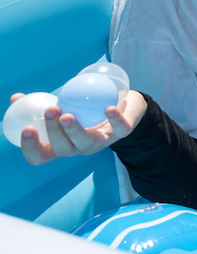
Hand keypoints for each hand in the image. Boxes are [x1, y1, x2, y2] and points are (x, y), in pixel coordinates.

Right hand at [10, 90, 147, 166]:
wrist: (124, 104)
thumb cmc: (85, 108)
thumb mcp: (62, 105)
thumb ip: (39, 103)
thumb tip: (16, 98)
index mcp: (61, 144)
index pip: (41, 156)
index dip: (31, 148)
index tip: (26, 128)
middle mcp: (79, 147)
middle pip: (63, 149)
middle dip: (54, 132)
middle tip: (51, 110)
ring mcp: (101, 142)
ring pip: (86, 144)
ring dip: (75, 130)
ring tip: (67, 115)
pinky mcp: (122, 132)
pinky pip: (119, 129)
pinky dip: (114, 120)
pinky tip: (108, 108)